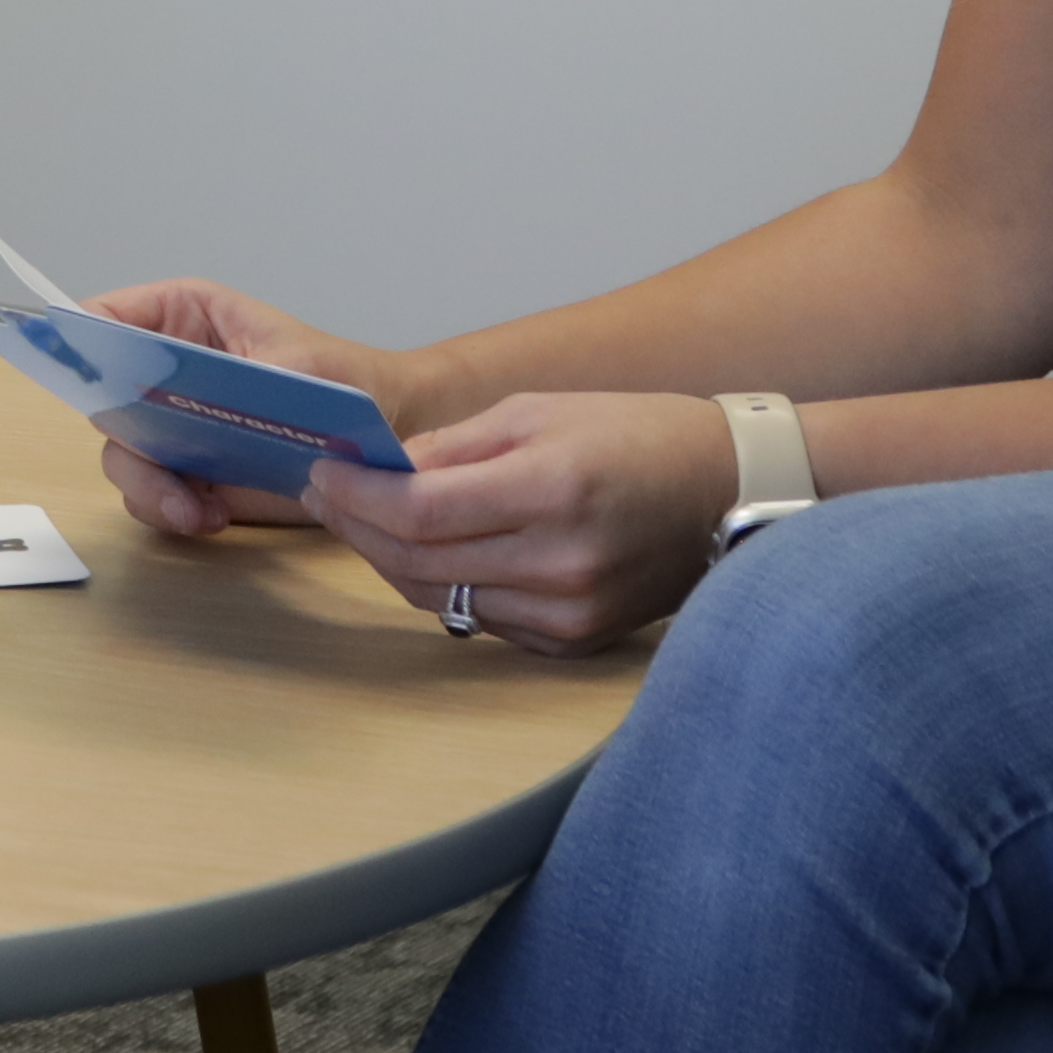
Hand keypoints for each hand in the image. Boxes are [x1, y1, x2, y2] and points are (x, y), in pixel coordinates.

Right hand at [86, 276, 371, 539]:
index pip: (107, 318)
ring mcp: (171, 425)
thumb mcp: (302, 363)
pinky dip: (170, 511)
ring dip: (149, 486)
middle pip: (103, 397)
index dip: (80, 343)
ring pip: (122, 455)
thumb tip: (199, 389)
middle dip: (124, 437)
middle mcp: (162, 372)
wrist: (382, 439)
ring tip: (194, 510)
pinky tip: (210, 516)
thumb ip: (245, 373)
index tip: (83, 376)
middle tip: (155, 468)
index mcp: (182, 317)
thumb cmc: (346, 379)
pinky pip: (151, 495)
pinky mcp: (187, 472)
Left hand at [297, 388, 735, 650]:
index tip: (323, 472)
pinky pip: (481, 620)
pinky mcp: (574, 640)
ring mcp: (569, 612)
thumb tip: (378, 468)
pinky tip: (427, 552)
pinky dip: (444, 585)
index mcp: (552, 489)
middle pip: (420, 561)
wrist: (729, 492)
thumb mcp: (540, 412)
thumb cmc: (637, 435)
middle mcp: (561, 562)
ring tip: (363, 520)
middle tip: (327, 493)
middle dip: (358, 526)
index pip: (421, 511)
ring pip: (441, 598)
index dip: (358, 496)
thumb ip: (453, 446)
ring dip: (390, 560)